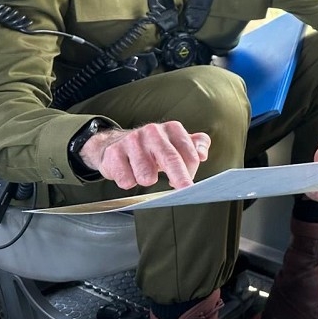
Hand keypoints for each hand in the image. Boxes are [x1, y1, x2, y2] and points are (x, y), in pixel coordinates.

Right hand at [79, 121, 209, 189]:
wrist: (115, 144)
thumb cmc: (153, 148)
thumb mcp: (177, 143)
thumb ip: (196, 145)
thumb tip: (203, 154)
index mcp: (172, 129)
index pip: (189, 154)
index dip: (191, 172)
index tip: (187, 184)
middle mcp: (153, 131)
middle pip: (170, 158)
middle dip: (180, 177)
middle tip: (184, 189)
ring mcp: (132, 141)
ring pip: (146, 175)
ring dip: (147, 180)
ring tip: (145, 174)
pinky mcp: (114, 153)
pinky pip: (126, 180)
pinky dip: (129, 182)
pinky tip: (129, 173)